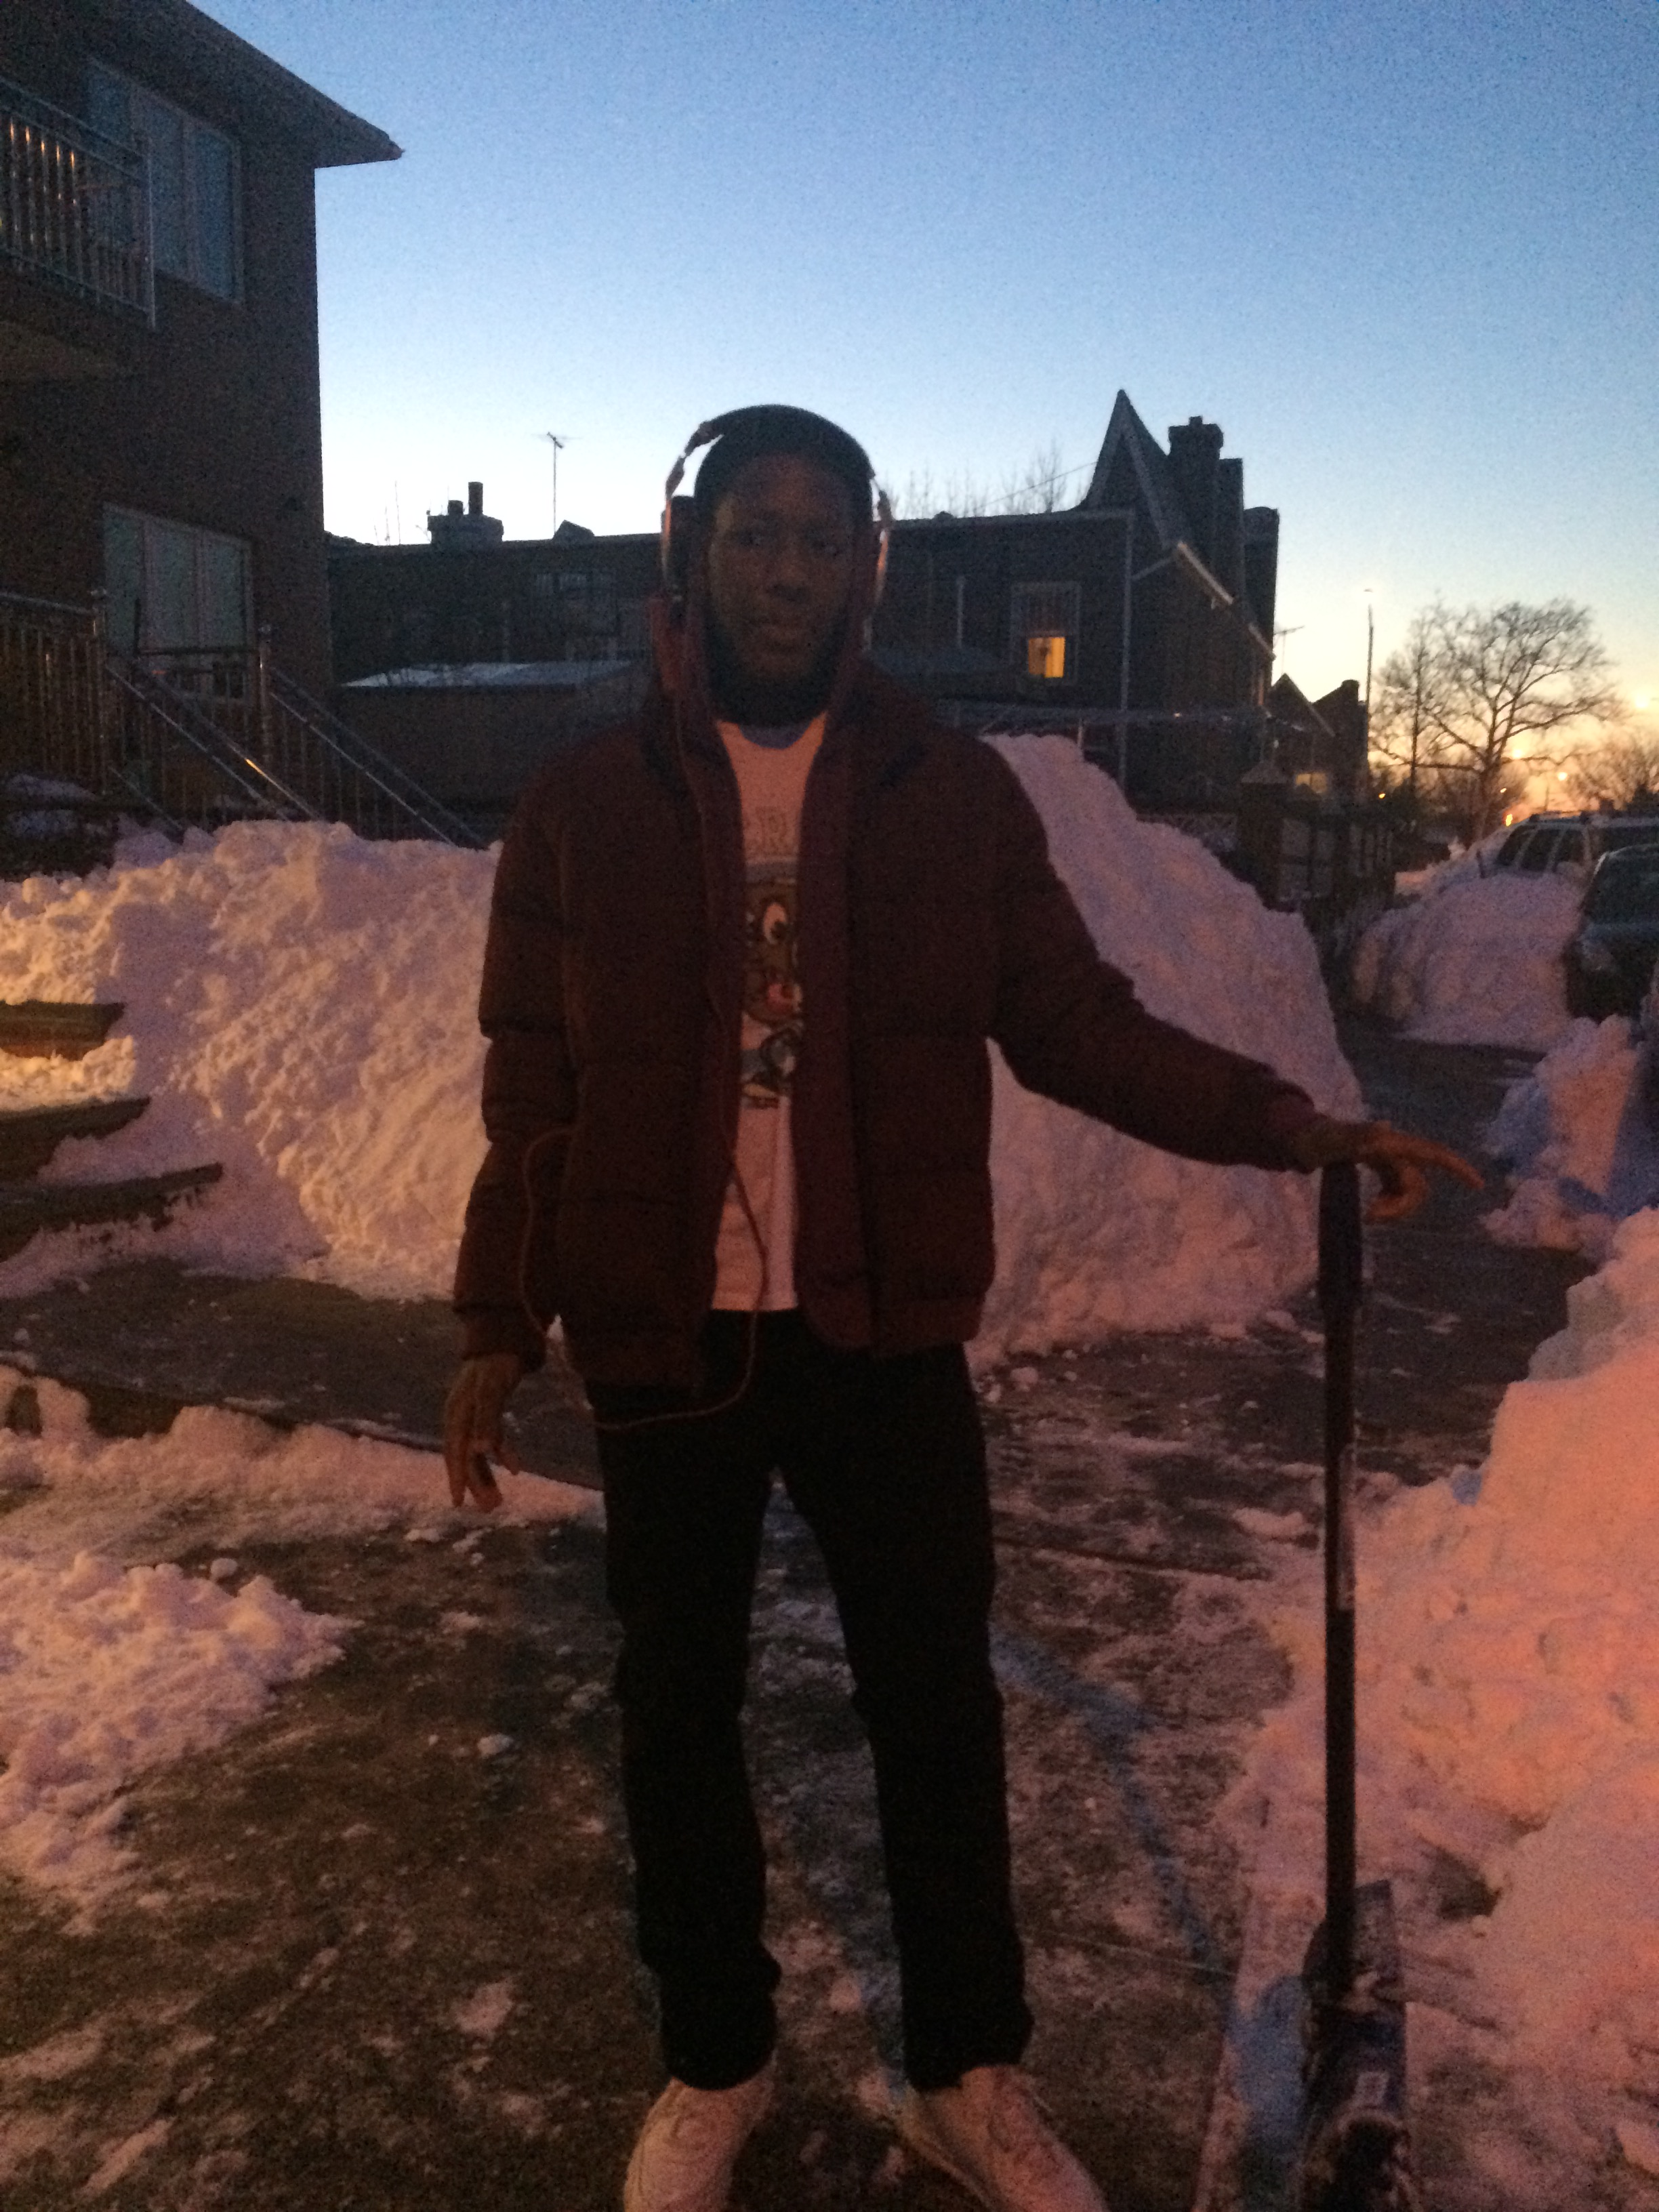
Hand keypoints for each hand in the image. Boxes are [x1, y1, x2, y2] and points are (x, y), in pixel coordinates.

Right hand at [443, 1352, 523, 1510]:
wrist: (503, 1338)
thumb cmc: (497, 1365)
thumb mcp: (492, 1392)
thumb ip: (487, 1421)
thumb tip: (479, 1451)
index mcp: (457, 1413)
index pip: (455, 1452)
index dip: (457, 1477)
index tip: (459, 1503)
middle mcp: (461, 1416)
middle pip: (465, 1456)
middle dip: (476, 1482)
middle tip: (491, 1508)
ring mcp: (472, 1414)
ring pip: (476, 1452)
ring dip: (487, 1474)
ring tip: (497, 1500)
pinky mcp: (486, 1411)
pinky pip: (490, 1439)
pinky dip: (500, 1453)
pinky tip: (514, 1469)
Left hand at [1286, 1116, 1483, 1222]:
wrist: (1309, 1141)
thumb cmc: (1319, 1138)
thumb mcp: (1335, 1139)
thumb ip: (1357, 1134)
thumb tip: (1384, 1126)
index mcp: (1394, 1143)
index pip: (1434, 1154)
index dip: (1457, 1167)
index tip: (1477, 1185)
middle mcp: (1399, 1153)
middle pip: (1418, 1187)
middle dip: (1401, 1207)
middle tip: (1370, 1217)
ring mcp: (1393, 1164)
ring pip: (1409, 1195)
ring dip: (1394, 1211)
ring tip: (1368, 1216)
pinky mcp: (1386, 1173)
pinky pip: (1398, 1196)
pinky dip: (1389, 1207)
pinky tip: (1371, 1211)